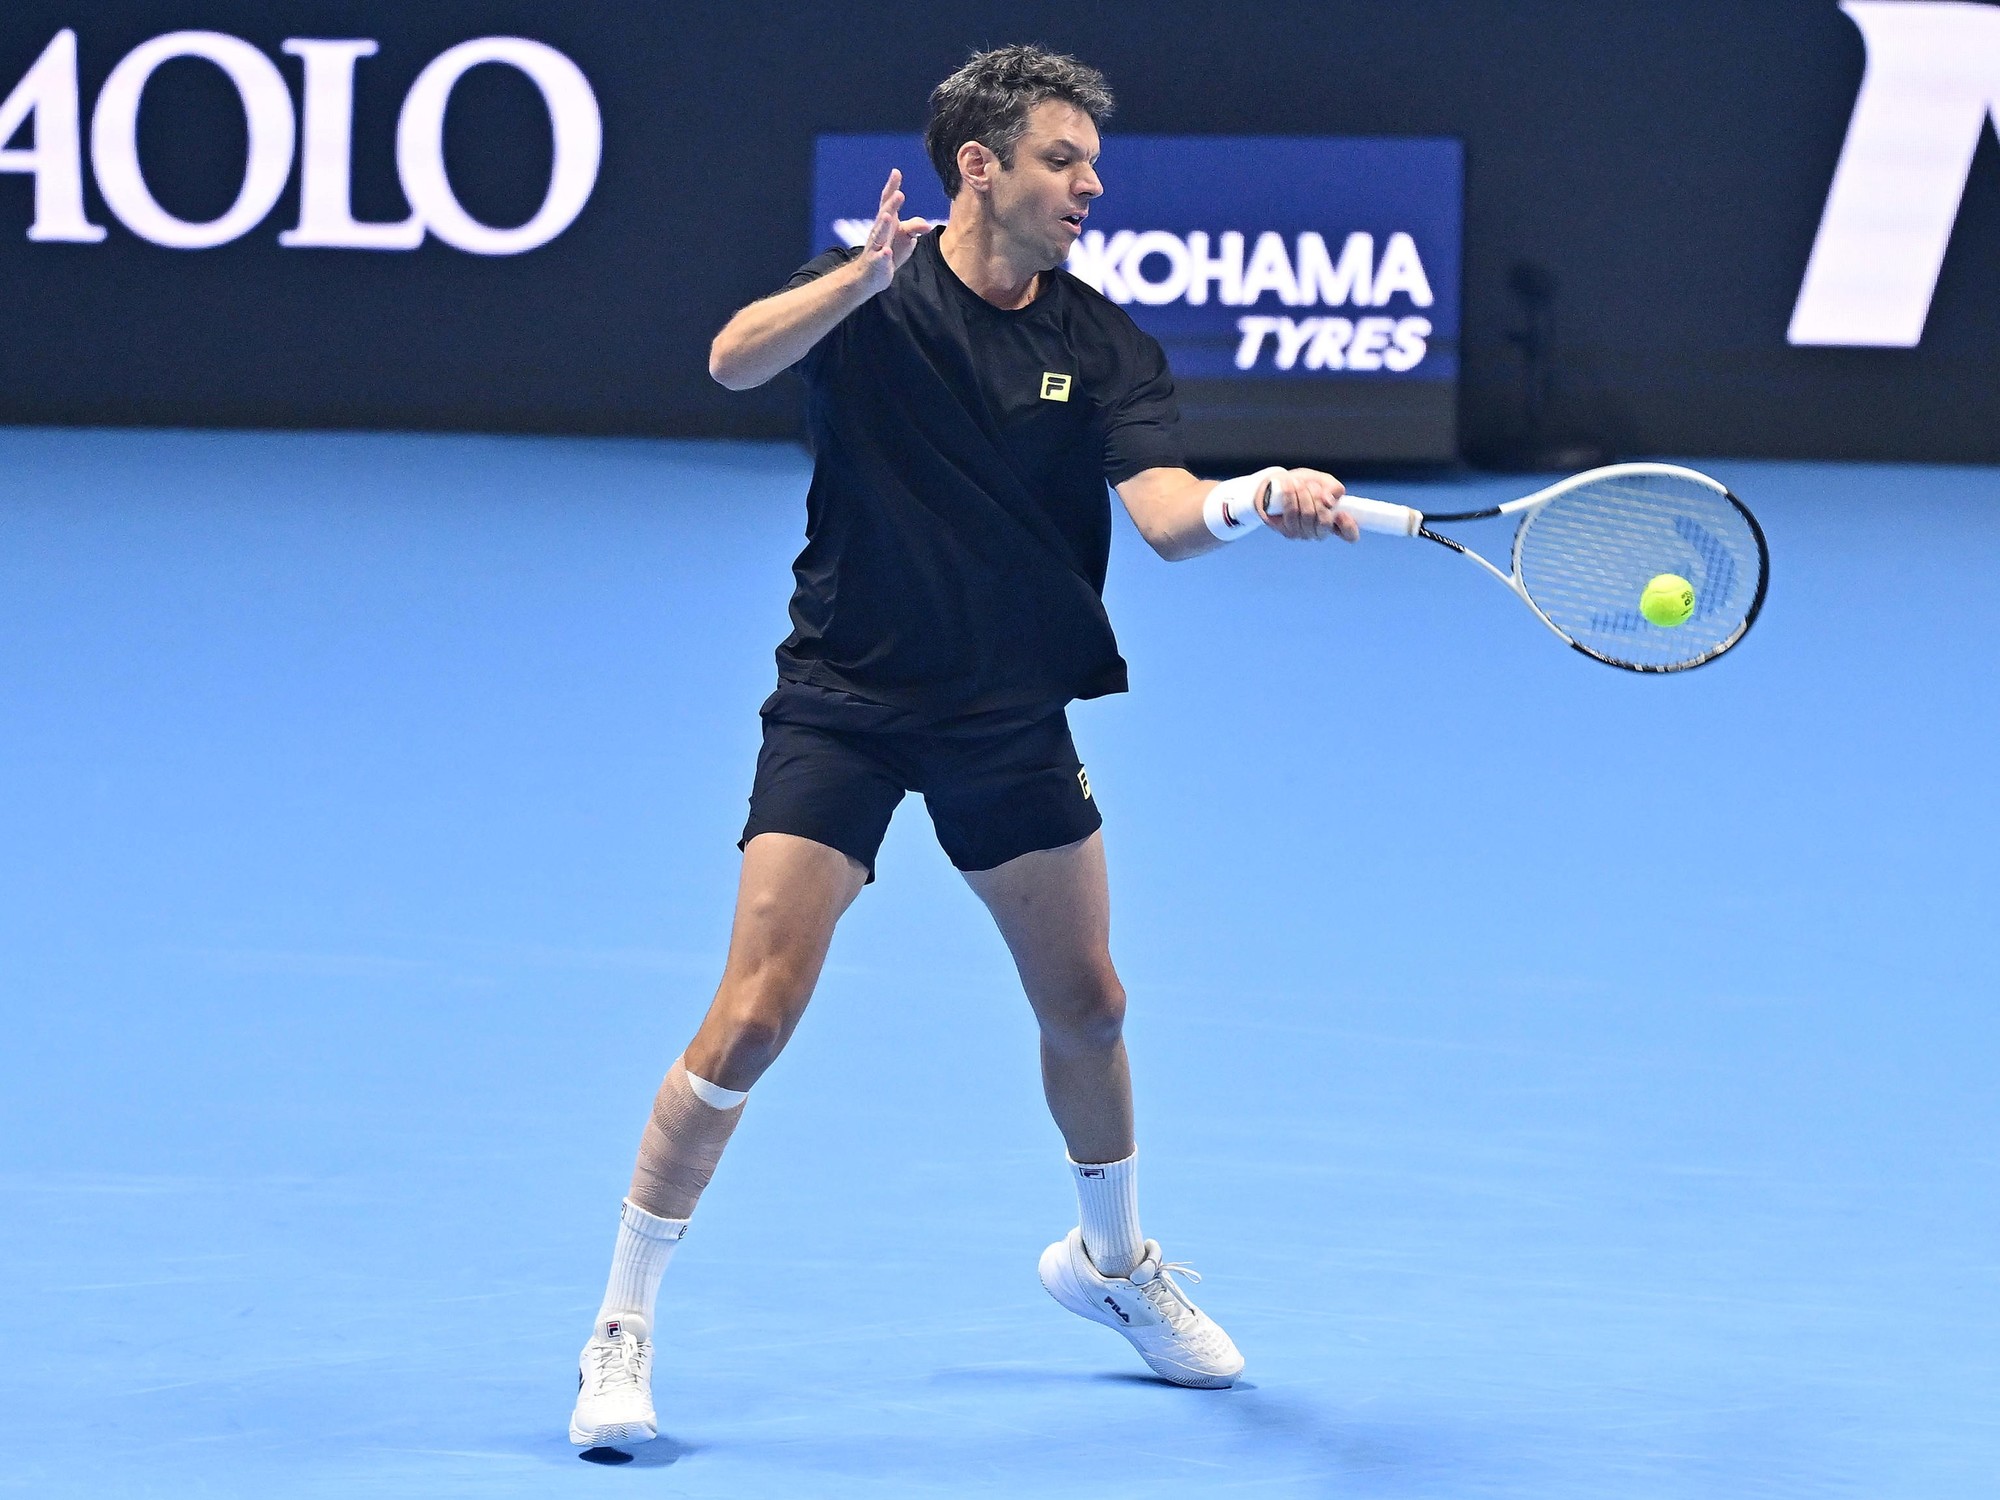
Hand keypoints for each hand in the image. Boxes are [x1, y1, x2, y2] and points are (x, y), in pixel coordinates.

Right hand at [853, 169, 931, 292]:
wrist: (871, 276)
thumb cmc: (890, 251)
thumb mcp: (906, 238)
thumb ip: (915, 227)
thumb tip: (928, 225)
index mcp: (887, 222)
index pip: (887, 201)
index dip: (892, 187)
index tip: (896, 172)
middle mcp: (879, 231)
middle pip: (884, 215)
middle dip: (891, 205)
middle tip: (899, 194)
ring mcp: (875, 247)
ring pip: (879, 235)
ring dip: (884, 225)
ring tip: (889, 215)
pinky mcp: (876, 264)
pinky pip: (879, 259)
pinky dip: (883, 256)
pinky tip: (887, 252)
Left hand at [1260, 468, 1357, 541]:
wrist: (1280, 484)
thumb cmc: (1306, 484)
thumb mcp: (1324, 481)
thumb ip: (1333, 488)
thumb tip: (1329, 501)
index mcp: (1336, 521)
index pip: (1350, 534)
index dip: (1349, 526)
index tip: (1342, 513)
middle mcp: (1321, 532)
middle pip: (1324, 522)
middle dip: (1318, 498)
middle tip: (1311, 486)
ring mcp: (1304, 534)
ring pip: (1307, 516)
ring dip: (1303, 495)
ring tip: (1297, 482)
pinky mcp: (1288, 531)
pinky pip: (1291, 514)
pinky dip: (1290, 497)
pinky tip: (1288, 487)